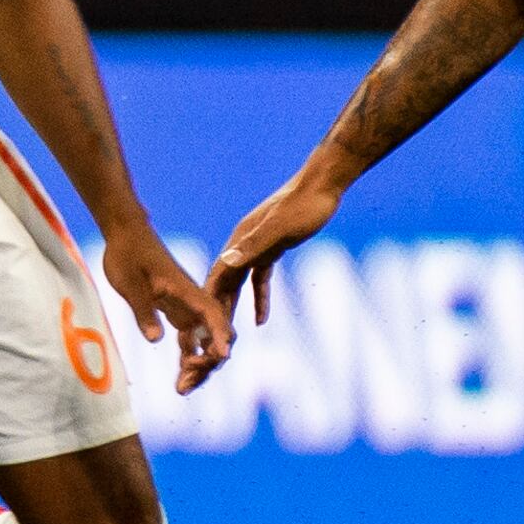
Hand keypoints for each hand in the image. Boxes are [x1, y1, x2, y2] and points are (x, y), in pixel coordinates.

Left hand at [102, 228, 234, 394]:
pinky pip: (190, 338)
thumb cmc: (128, 254)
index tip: (221, 356)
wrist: (125, 233)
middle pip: (215, 335)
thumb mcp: (130, 284)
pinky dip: (188, 356)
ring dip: (198, 365)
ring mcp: (186, 307)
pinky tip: (180, 375)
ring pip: (203, 341)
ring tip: (182, 389)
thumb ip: (144, 311)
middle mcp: (192, 302)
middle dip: (208, 363)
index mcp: (187, 292)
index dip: (221, 336)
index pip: (213, 315)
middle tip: (184, 385)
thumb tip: (158, 340)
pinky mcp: (175, 310)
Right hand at [208, 168, 343, 329]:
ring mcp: (258, 246)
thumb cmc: (304, 205)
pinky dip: (259, 298)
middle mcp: (244, 243)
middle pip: (225, 281)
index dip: (209, 298)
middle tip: (211, 338)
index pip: (218, 273)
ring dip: (234, 306)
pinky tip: (262, 319)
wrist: (323, 185)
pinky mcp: (273, 248)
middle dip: (217, 308)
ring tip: (229, 334)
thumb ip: (254, 245)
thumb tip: (226, 260)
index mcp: (241, 238)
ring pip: (240, 283)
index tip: (200, 323)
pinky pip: (260, 279)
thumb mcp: (280, 228)